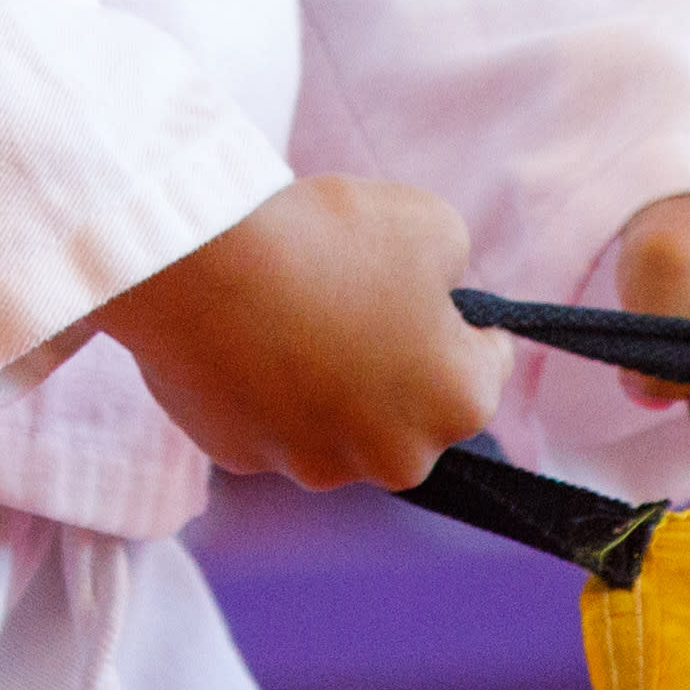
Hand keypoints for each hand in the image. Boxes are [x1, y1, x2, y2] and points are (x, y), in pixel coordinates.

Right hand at [89, 178, 509, 491]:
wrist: (202, 262)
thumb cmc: (331, 240)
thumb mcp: (433, 223)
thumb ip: (456, 267)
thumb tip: (437, 290)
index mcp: (457, 404)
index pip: (488, 363)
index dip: (461, 318)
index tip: (427, 288)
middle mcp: (395, 458)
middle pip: (412, 407)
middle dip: (396, 362)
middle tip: (356, 296)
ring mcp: (314, 466)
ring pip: (340, 422)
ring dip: (331, 382)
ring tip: (294, 313)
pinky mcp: (244, 459)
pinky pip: (272, 423)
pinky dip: (268, 389)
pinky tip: (248, 336)